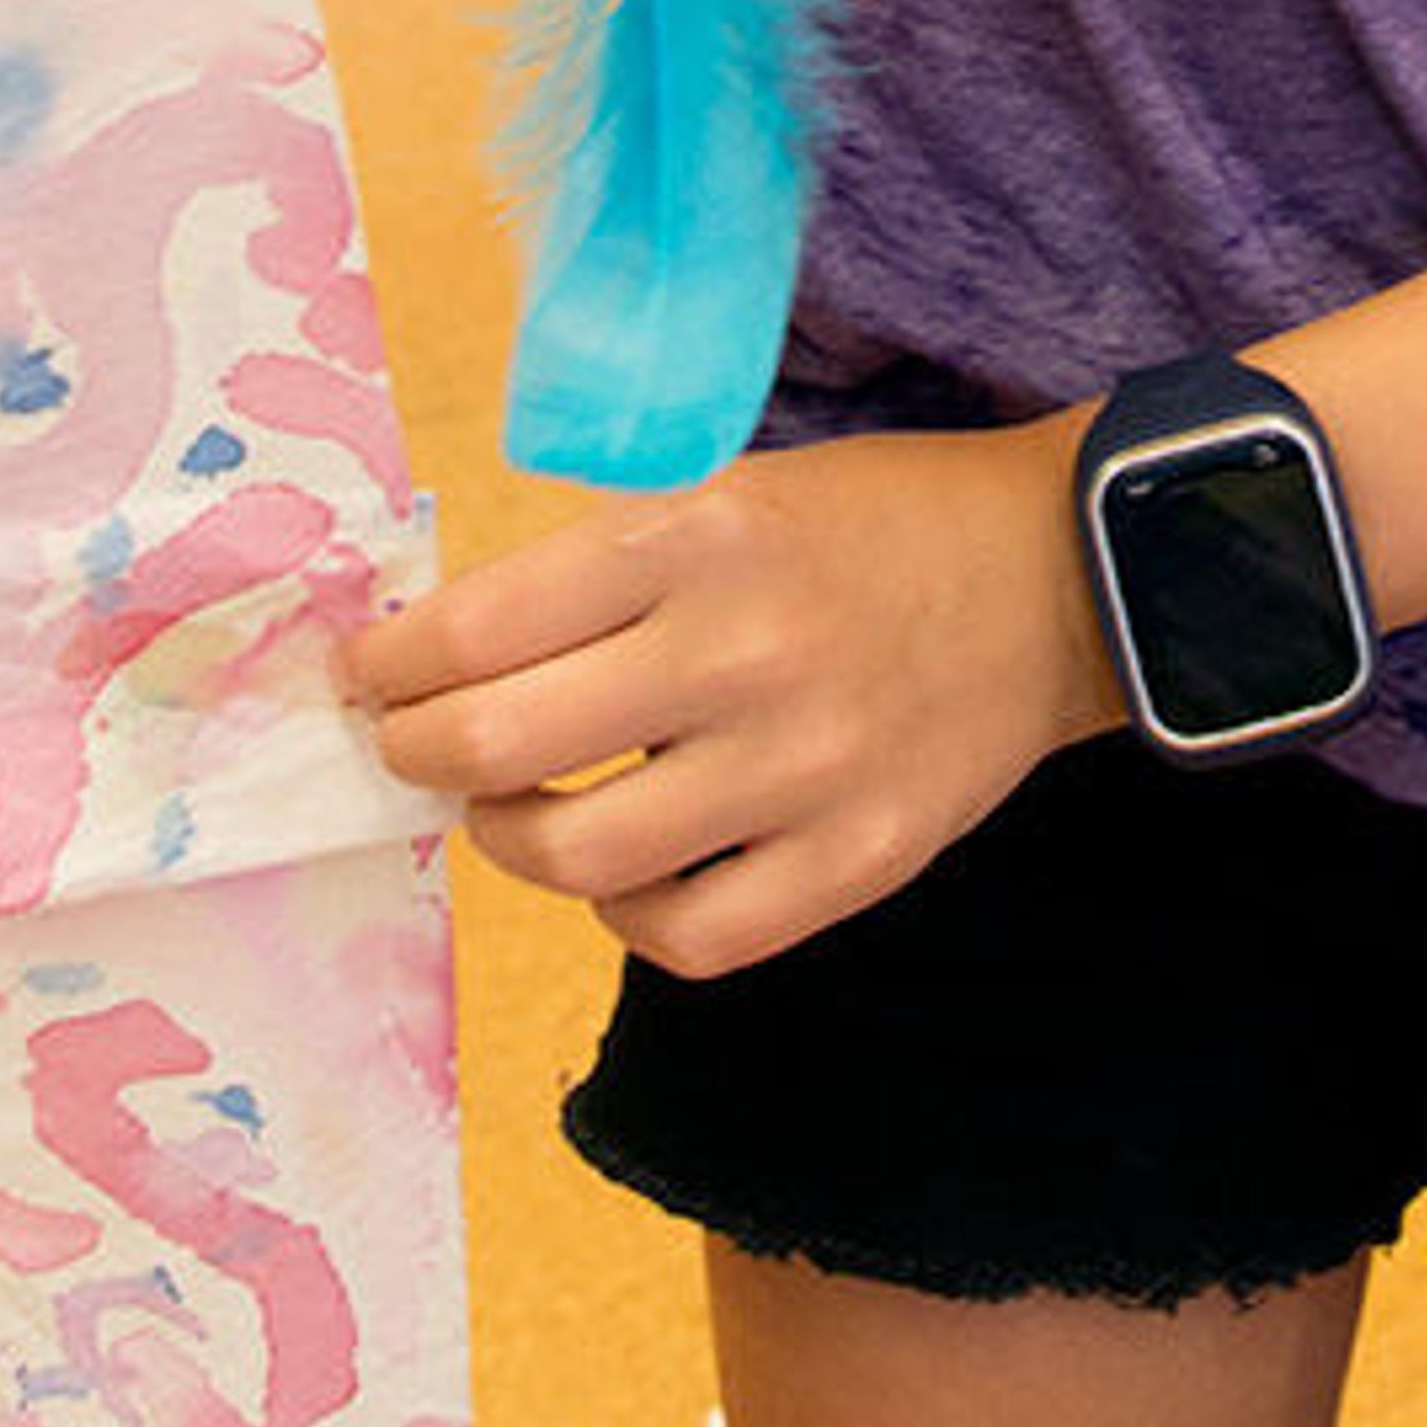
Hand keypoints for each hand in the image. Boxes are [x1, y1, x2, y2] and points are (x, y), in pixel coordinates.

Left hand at [352, 417, 1120, 979]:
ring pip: (577, 856)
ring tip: (511, 808)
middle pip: (499, 747)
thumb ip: (608, 569)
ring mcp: (801, 770)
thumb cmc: (871, 520)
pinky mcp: (856, 860)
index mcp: (700, 537)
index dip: (393, 664)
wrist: (1058, 578)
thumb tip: (450, 649)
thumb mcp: (731, 491)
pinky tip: (625, 873)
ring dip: (508, 837)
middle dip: (415, 752)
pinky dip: (625, 916)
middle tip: (408, 745)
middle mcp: (740, 654)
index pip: (483, 624)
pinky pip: (688, 936)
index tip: (368, 677)